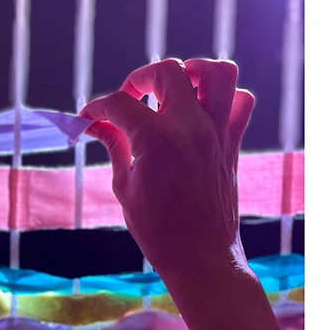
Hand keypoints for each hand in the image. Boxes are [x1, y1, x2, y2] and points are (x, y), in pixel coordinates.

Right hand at [80, 58, 254, 277]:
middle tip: (129, 99)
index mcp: (156, 139)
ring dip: (192, 71)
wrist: (201, 258)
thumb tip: (97, 124)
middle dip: (140, 78)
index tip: (88, 119)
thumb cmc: (158, 230)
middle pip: (167, 72)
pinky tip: (201, 110)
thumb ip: (115, 145)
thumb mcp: (125, 186)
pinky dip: (225, 97)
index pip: (119, 103)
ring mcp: (218, 133)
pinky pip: (241, 103)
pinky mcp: (233, 144)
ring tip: (174, 88)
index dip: (96, 108)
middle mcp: (191, 127)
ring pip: (218, 73)